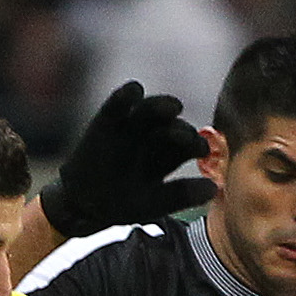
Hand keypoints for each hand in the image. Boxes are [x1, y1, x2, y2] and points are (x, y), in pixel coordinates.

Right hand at [39, 81, 214, 239]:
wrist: (81, 204)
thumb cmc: (120, 204)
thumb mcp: (152, 204)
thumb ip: (181, 195)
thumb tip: (213, 190)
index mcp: (165, 154)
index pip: (186, 144)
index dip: (195, 144)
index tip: (202, 150)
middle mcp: (151, 136)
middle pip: (170, 126)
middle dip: (180, 130)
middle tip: (186, 136)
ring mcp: (130, 126)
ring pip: (150, 110)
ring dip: (162, 106)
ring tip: (173, 107)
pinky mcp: (108, 119)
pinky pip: (118, 102)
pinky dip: (126, 95)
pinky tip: (134, 91)